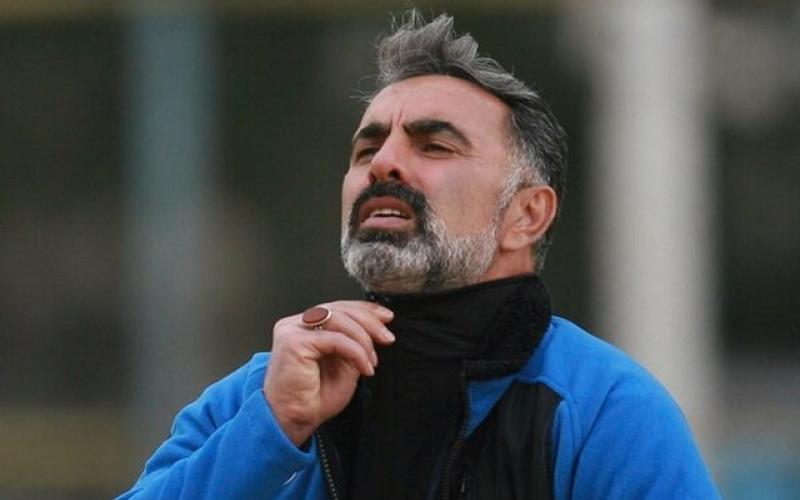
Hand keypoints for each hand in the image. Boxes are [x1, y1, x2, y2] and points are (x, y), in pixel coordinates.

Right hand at [263, 301, 394, 445]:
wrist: (292, 421)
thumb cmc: (312, 399)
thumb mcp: (344, 366)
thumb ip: (354, 345)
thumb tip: (375, 330)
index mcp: (306, 327)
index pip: (338, 308)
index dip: (365, 310)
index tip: (386, 318)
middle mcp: (296, 324)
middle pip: (339, 309)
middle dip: (369, 321)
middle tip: (387, 338)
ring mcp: (292, 330)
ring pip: (338, 319)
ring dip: (363, 339)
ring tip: (372, 361)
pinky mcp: (293, 341)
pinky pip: (335, 339)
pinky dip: (355, 352)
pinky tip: (364, 368)